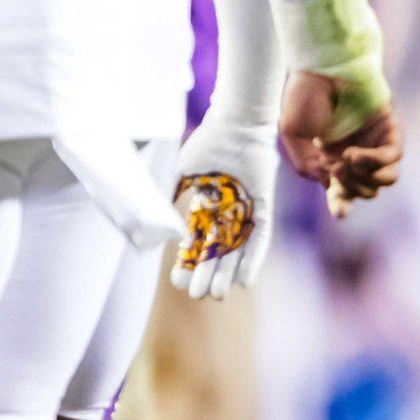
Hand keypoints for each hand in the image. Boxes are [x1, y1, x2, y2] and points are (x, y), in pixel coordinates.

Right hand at [170, 111, 277, 299]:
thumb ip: (171, 192)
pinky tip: (245, 280)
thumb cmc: (209, 143)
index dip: (187, 261)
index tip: (177, 282)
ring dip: (227, 272)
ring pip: (235, 250)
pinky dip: (253, 259)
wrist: (234, 124)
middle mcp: (226, 214)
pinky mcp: (263, 209)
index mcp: (207, 206)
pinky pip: (260, 239)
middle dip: (205, 273)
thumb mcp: (184, 171)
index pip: (196, 240)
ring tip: (217, 295)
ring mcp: (245, 212)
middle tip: (196, 295)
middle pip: (215, 250)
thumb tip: (155, 216)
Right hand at [280, 69, 402, 217]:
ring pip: (384, 182)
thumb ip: (306, 165)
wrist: (322, 67)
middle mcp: (357, 153)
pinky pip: (391, 160)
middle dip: (349, 189)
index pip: (344, 190)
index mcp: (334, 156)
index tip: (340, 214)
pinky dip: (372, 163)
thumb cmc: (304, 95)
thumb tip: (330, 185)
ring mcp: (375, 142)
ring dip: (363, 180)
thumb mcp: (293, 134)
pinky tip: (353, 154)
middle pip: (365, 191)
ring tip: (345, 162)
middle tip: (334, 170)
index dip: (342, 205)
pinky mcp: (391, 130)